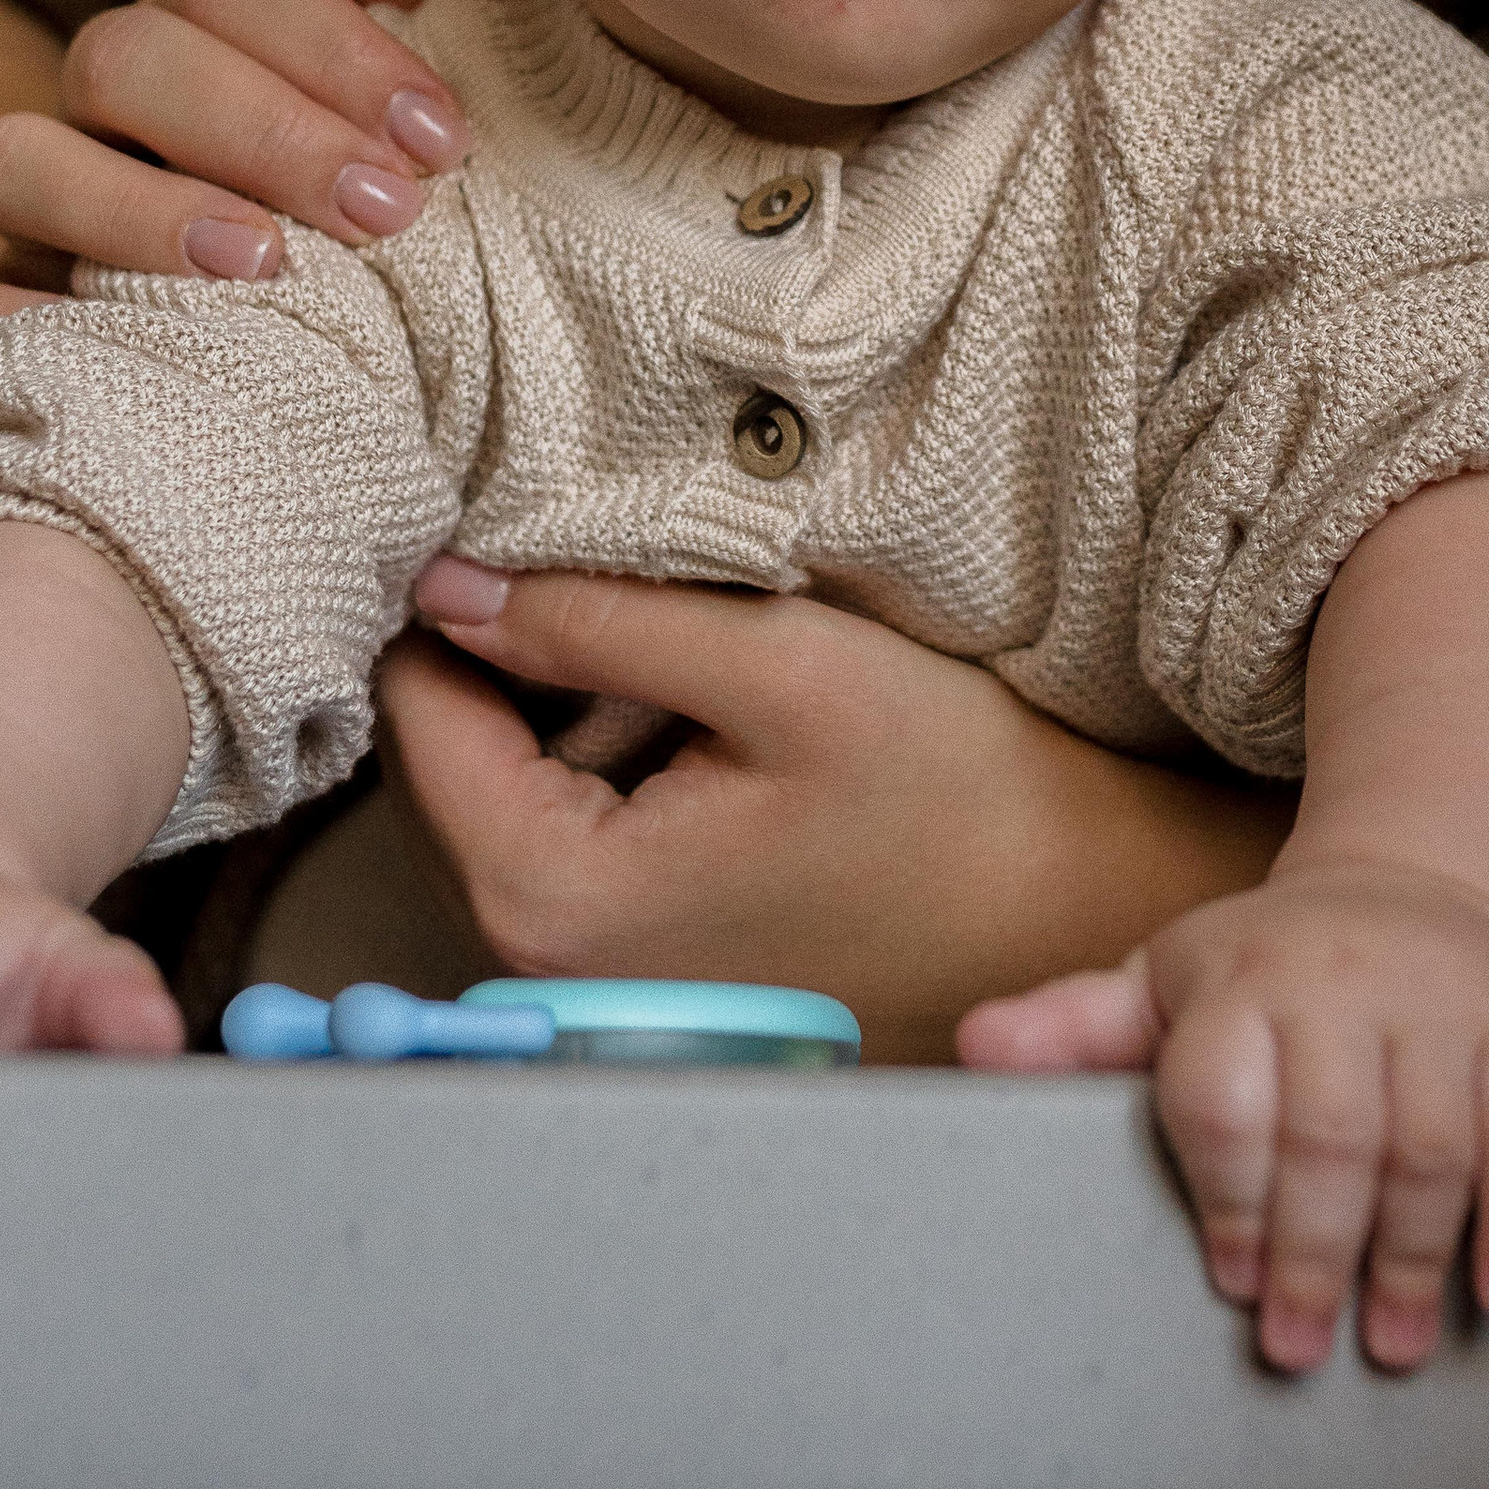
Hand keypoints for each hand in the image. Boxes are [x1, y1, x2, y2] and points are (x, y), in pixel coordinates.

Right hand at [0, 0, 464, 357]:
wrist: (307, 377)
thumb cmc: (374, 219)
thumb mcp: (412, 124)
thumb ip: (426, 24)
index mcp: (203, 32)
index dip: (338, 46)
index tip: (440, 141)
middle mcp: (104, 103)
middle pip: (125, 56)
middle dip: (266, 130)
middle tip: (384, 210)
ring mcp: (35, 208)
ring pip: (13, 158)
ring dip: (138, 210)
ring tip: (266, 269)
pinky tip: (99, 350)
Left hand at [383, 563, 1293, 1063]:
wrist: (1072, 912)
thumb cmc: (955, 797)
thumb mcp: (780, 669)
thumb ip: (596, 620)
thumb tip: (443, 580)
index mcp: (550, 893)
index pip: (416, 704)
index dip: (454, 590)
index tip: (514, 513)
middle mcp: (535, 958)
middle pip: (446, 752)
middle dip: (506, 647)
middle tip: (605, 559)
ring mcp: (582, 974)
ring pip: (503, 783)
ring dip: (556, 698)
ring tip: (666, 633)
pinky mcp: (635, 961)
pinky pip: (563, 826)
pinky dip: (599, 754)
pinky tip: (688, 713)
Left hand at [960, 857, 1488, 1376]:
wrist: (1418, 892)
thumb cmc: (1269, 969)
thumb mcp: (1164, 984)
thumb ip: (1075, 1029)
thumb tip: (972, 1048)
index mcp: (1240, 976)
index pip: (1225, 1093)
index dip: (1226, 1196)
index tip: (1227, 1279)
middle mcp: (1341, 984)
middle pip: (1330, 1134)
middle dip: (1311, 1252)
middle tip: (1296, 1346)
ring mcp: (1439, 1006)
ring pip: (1430, 1144)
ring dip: (1411, 1257)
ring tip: (1388, 1342)